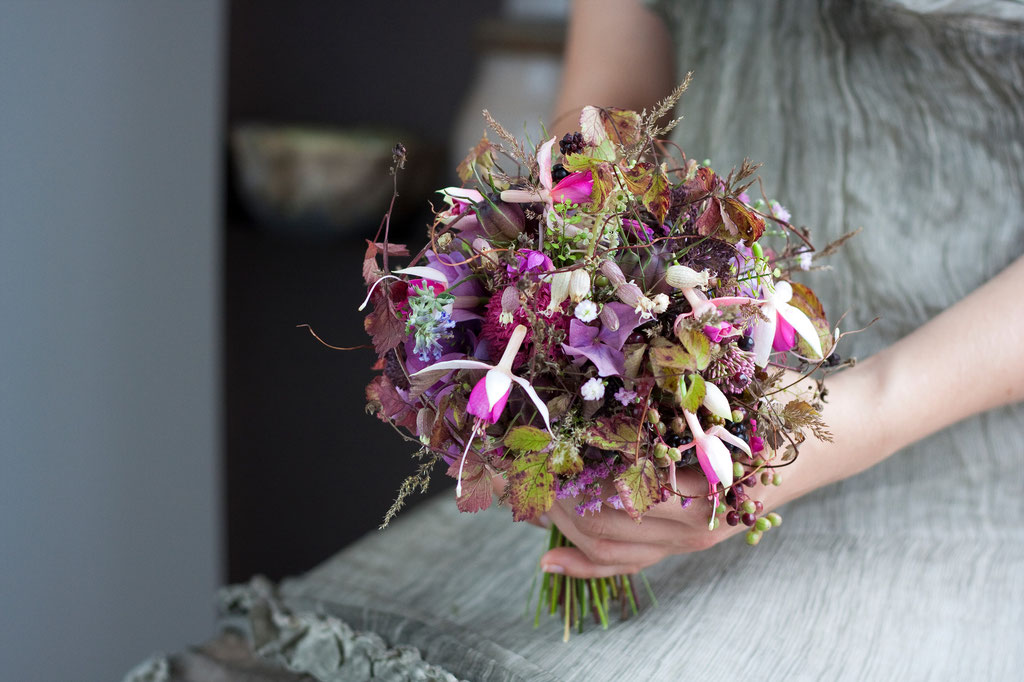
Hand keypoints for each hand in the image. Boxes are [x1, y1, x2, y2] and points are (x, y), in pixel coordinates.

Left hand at [537, 367, 872, 577]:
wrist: (838, 432)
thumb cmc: (782, 402)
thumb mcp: (726, 388)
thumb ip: (670, 387)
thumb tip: (602, 362)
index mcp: (696, 490)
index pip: (609, 498)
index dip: (562, 478)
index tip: (527, 451)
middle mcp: (691, 526)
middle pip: (601, 529)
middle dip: (551, 502)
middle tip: (514, 471)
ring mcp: (692, 537)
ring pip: (612, 552)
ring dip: (563, 529)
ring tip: (525, 501)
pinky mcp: (691, 535)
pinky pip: (633, 561)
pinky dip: (590, 563)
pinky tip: (551, 562)